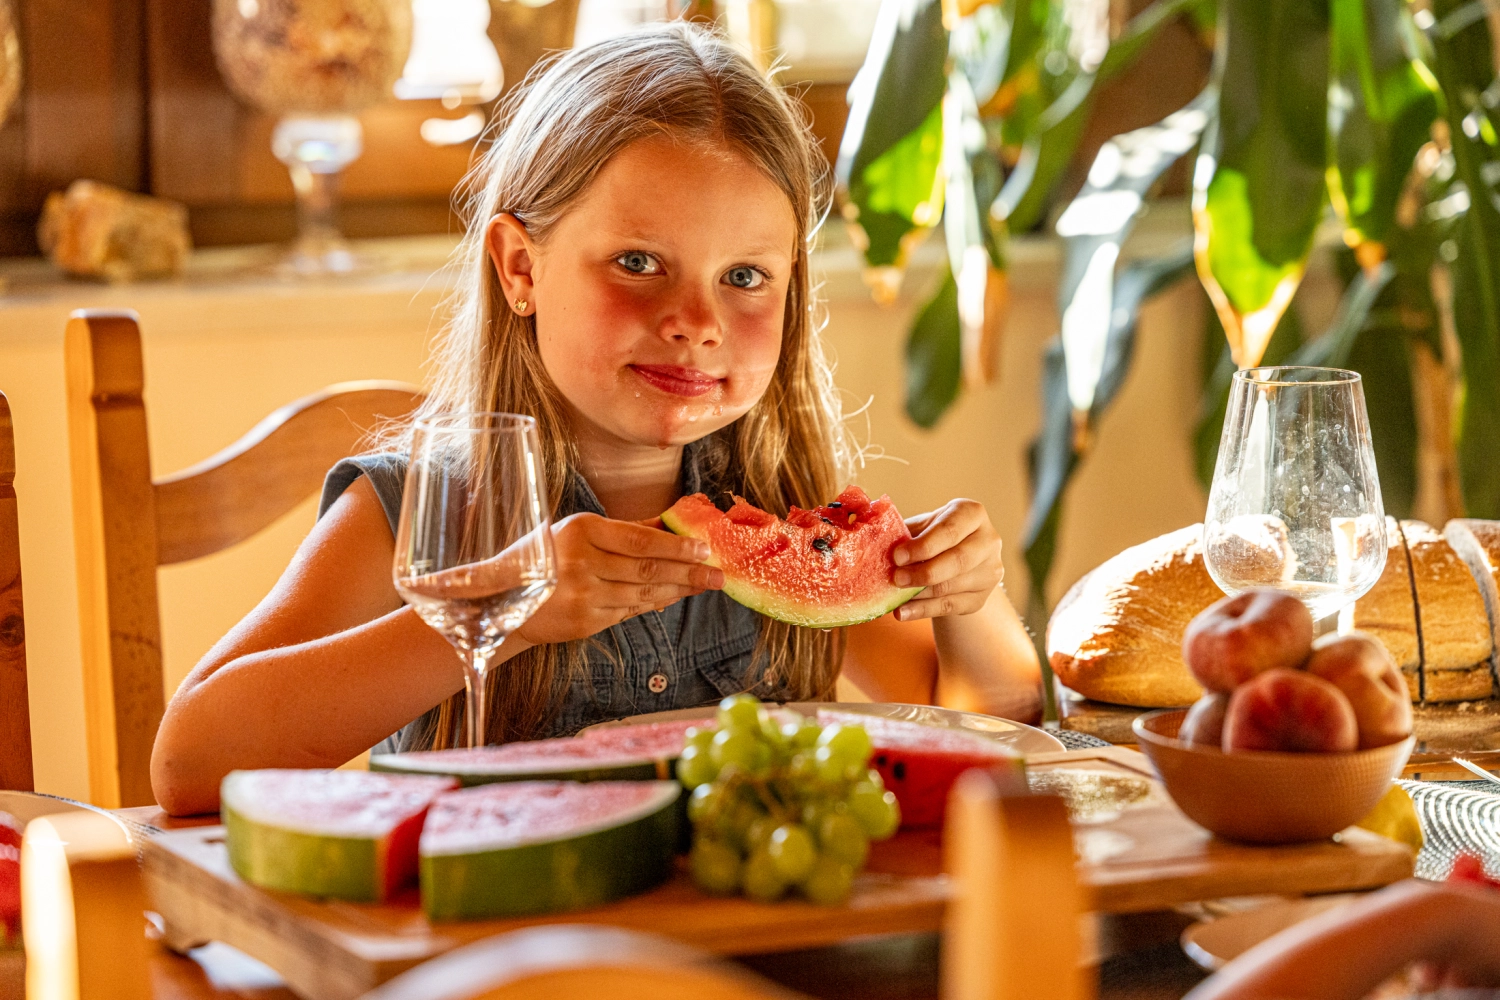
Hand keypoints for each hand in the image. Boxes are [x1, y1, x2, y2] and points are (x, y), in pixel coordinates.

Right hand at [516, 512, 721, 644]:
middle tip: (718, 573)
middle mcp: (582, 561)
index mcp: (581, 530)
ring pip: (643, 593)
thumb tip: (669, 521)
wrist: (503, 600)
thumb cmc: (546, 558)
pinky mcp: (586, 621)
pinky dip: (655, 604)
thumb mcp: (576, 532)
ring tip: (704, 584)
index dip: (677, 546)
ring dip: (679, 589)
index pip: (641, 540)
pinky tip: (674, 597)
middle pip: (648, 568)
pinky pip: (630, 611)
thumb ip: (623, 530)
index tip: (704, 549)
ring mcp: (584, 595)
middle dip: (689, 572)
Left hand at [891, 499, 1003, 620]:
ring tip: (895, 596)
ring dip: (920, 593)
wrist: (957, 560)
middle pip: (958, 560)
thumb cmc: (934, 536)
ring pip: (952, 586)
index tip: (897, 556)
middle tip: (896, 578)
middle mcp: (989, 541)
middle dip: (924, 572)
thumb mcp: (923, 526)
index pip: (950, 530)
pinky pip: (950, 606)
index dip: (924, 545)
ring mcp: (989, 571)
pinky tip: (903, 612)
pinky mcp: (981, 597)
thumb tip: (877, 542)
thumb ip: (906, 532)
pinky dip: (923, 610)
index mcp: (972, 514)